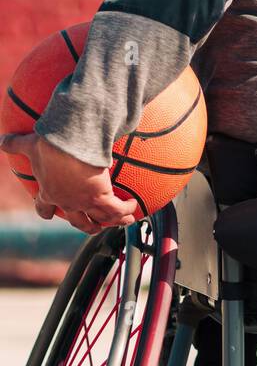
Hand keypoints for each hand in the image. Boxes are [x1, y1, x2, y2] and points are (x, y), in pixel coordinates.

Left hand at [0, 132, 137, 234]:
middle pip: (78, 222)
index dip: (46, 211)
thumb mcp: (30, 144)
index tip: (49, 214)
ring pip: (101, 219)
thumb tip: (2, 139)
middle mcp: (67, 202)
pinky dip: (125, 210)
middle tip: (93, 227)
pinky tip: (134, 207)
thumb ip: (16, 144)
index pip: (44, 207)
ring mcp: (85, 203)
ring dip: (112, 222)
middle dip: (86, 226)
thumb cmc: (49, 146)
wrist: (69, 147)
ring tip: (124, 221)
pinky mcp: (101, 198)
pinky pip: (116, 209)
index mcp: (49, 192)